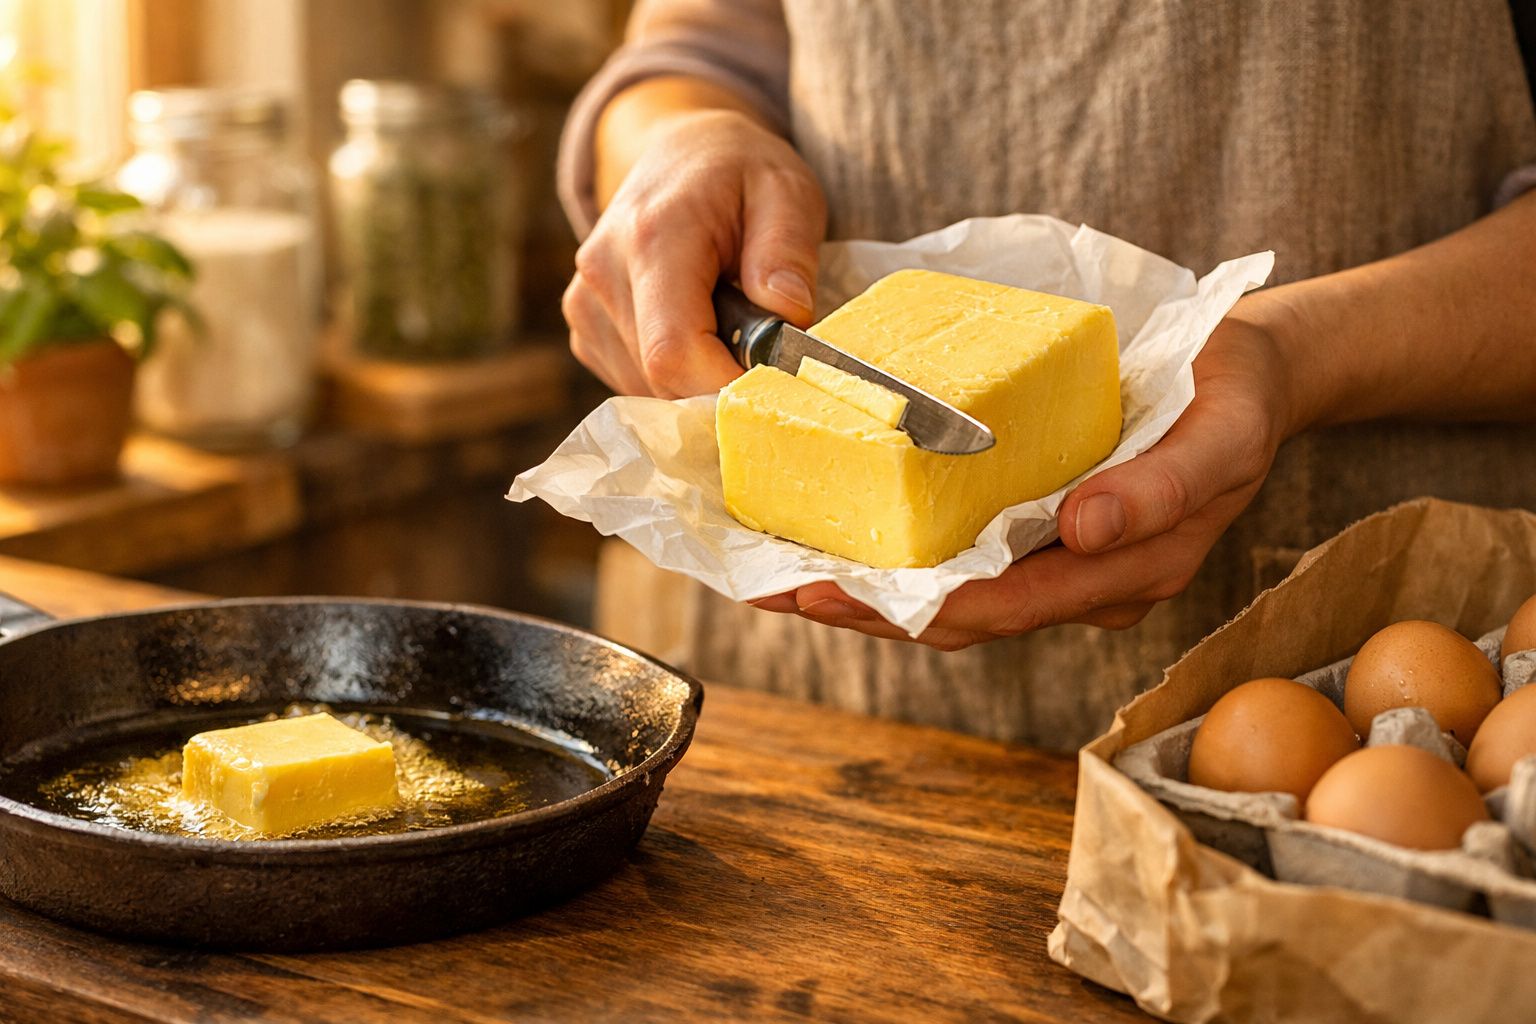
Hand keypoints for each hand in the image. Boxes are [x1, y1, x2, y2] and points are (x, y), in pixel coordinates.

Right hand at [563, 108, 826, 397]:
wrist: (680, 154)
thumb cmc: (740, 174)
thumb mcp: (786, 190)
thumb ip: (787, 251)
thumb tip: (789, 315)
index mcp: (653, 237)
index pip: (674, 353)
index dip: (727, 386)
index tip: (775, 382)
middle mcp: (603, 273)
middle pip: (662, 378)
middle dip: (721, 380)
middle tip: (762, 344)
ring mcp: (585, 304)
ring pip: (648, 388)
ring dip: (698, 376)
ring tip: (727, 321)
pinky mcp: (585, 328)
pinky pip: (634, 382)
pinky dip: (675, 374)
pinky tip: (696, 327)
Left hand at [753, 308, 1297, 648]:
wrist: (1249, 378)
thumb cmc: (1233, 400)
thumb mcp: (1222, 437)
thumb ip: (1162, 489)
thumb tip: (1084, 530)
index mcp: (1123, 574)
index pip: (1000, 609)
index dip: (911, 610)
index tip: (832, 594)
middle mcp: (1080, 582)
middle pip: (957, 616)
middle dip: (865, 609)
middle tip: (777, 590)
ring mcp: (1058, 563)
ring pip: (950, 595)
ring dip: (868, 590)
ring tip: (783, 575)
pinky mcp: (1039, 531)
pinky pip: (959, 556)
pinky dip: (898, 553)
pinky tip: (842, 534)